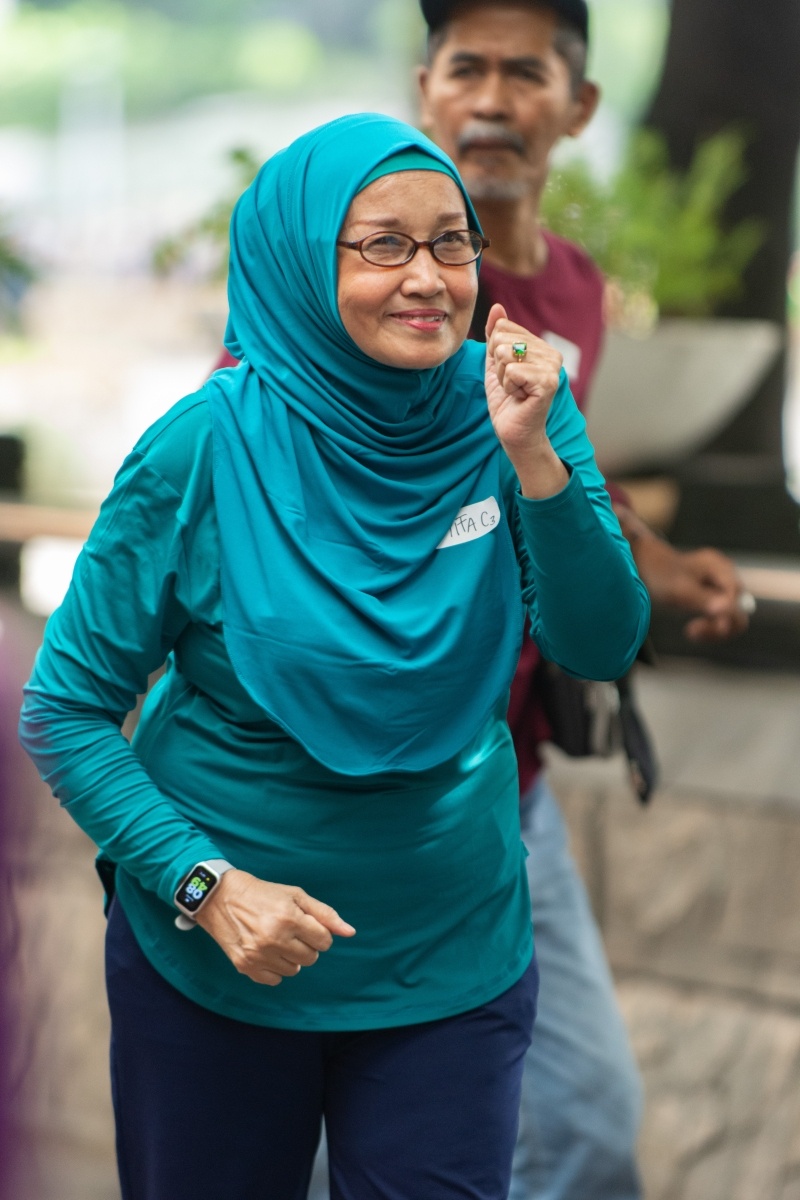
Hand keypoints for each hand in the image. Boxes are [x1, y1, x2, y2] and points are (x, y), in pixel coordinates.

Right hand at [195, 869, 355, 985]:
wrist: (220, 897)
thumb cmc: (263, 894)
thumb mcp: (295, 895)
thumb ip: (325, 914)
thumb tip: (350, 932)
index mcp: (289, 918)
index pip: (324, 942)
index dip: (318, 933)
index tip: (306, 926)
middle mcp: (274, 938)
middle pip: (311, 958)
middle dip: (306, 945)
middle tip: (291, 931)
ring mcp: (258, 955)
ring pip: (294, 970)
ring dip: (290, 957)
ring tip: (277, 940)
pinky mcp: (245, 966)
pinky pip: (274, 980)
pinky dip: (274, 968)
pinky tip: (266, 951)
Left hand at [484, 303, 568, 497]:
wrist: (514, 433)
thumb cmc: (507, 401)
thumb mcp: (495, 364)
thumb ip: (496, 336)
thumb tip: (497, 308)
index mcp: (541, 346)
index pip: (503, 328)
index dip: (494, 353)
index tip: (507, 374)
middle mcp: (551, 353)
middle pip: (502, 339)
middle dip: (497, 366)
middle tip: (511, 385)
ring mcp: (552, 368)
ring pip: (505, 354)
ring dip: (502, 378)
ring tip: (515, 391)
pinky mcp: (548, 382)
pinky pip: (512, 371)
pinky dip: (508, 387)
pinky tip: (520, 397)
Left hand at [631, 534, 749, 641]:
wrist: (643, 565)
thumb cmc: (660, 575)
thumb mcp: (680, 590)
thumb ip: (705, 600)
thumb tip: (728, 609)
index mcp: (720, 568)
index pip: (738, 599)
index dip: (725, 617)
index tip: (699, 626)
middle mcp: (725, 575)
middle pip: (739, 609)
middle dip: (719, 626)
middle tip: (692, 632)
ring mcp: (720, 586)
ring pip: (731, 617)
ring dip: (714, 629)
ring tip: (691, 632)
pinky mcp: (712, 596)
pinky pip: (720, 617)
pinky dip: (709, 627)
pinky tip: (691, 630)